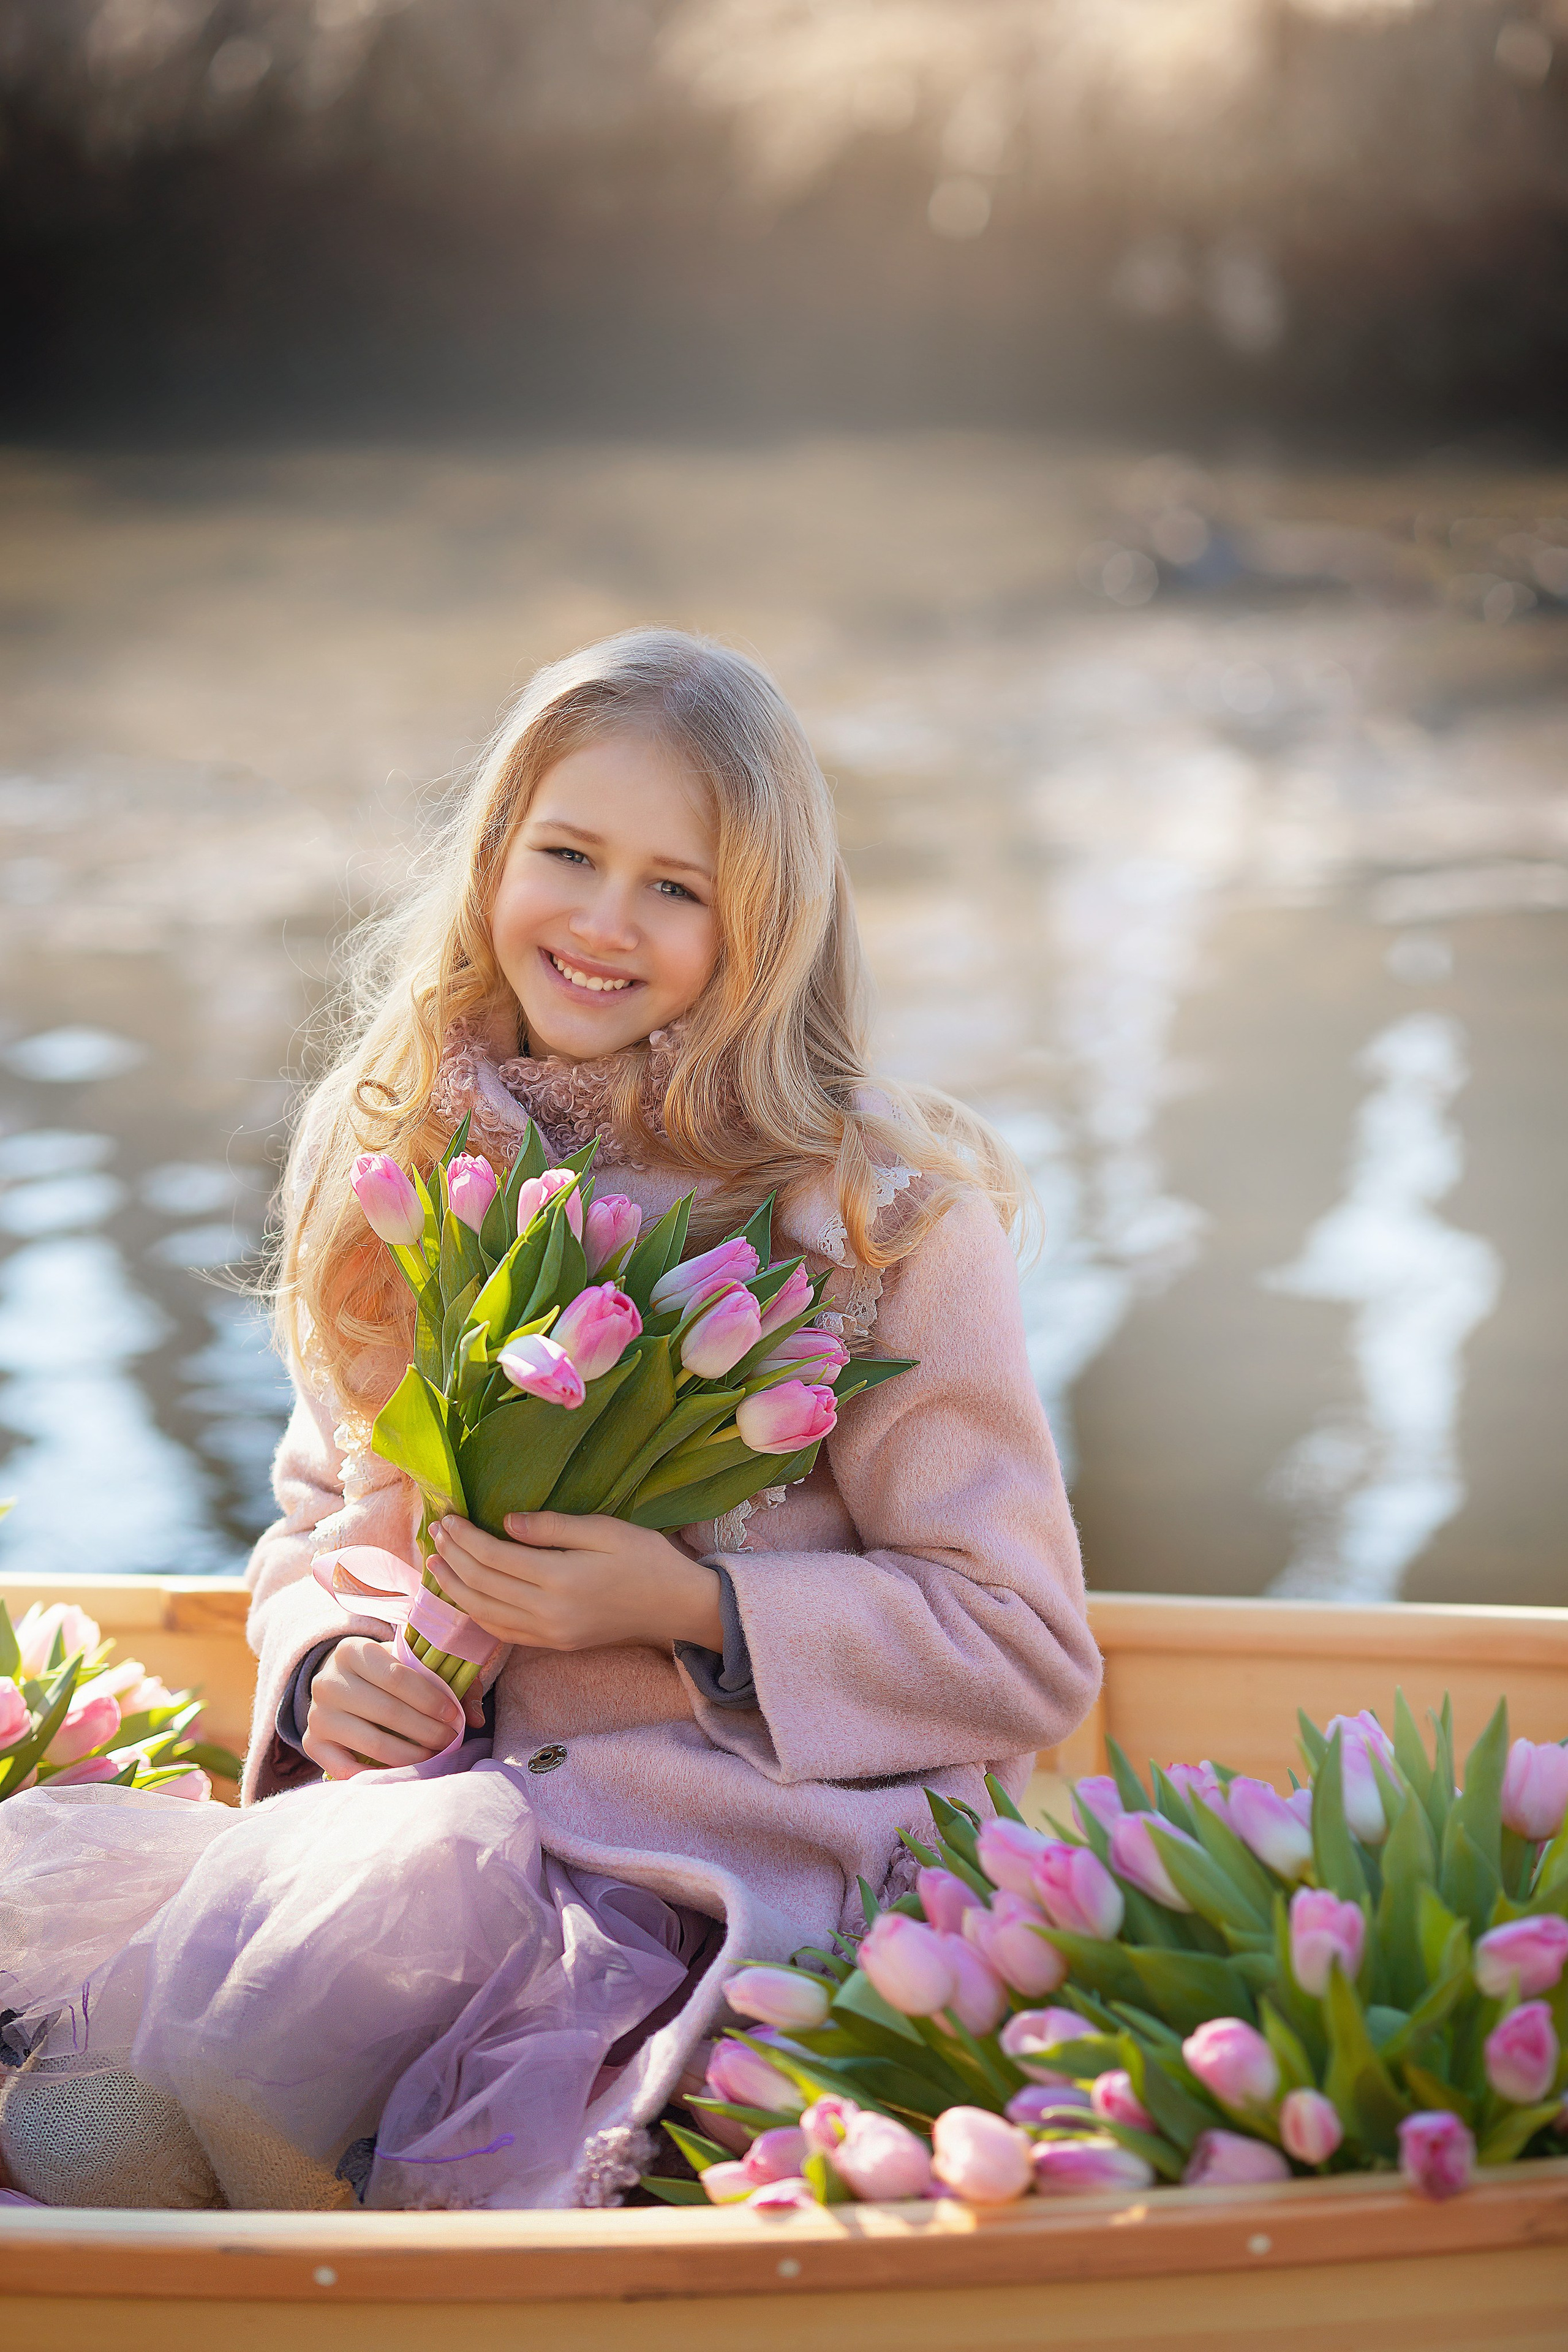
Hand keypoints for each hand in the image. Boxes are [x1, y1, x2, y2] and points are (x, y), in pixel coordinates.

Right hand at [302, 1634, 478, 1777]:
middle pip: (387, 1712)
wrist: (339, 1683)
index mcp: (352, 1651)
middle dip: (426, 1730)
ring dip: (410, 1754)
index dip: (430, 1698)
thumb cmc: (384, 1673)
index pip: (396, 1676)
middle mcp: (327, 1681)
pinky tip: (403, 1770)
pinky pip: (345, 1768)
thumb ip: (446, 1681)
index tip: (454, 1716)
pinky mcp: (311, 1743)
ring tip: (434, 1755)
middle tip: (450, 1740)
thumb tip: (476, 1718)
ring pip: (371, 1742)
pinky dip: (377, 1773)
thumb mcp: (408, 1664)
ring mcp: (316, 1715)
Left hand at [428, 1511, 723, 1654]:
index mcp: (560, 1578)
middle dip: (453, 1558)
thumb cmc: (646, 1559)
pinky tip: (467, 1596)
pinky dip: (477, 1614)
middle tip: (436, 1532)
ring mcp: (550, 1634)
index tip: (447, 1517)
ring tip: (437, 1563)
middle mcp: (548, 1612)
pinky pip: (503, 1632)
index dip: (464, 1537)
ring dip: (456, 1588)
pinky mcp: (554, 1644)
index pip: (493, 1557)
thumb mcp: (605, 1529)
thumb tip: (504, 1524)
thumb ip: (551, 1527)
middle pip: (482, 1585)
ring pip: (485, 1613)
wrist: (677, 1607)